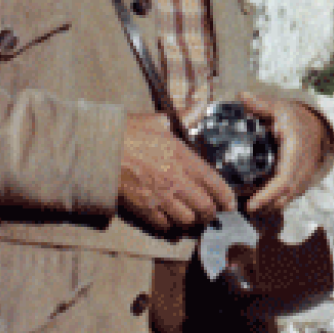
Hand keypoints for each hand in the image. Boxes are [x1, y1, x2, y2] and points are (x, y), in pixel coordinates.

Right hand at [117, 112, 235, 233]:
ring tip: (193, 218)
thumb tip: (199, 106)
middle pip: (204, 206)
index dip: (225, 195)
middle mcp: (175, 180)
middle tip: (212, 212)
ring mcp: (160, 197)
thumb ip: (184, 117)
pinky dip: (171, 226)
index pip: (213, 181)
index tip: (231, 203)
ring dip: (192, 221)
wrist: (102, 150)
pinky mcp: (144, 209)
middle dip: (211, 212)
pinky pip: (165, 226)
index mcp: (182, 157)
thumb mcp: (158, 121)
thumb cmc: (129, 132)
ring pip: (187, 220)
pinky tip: (171, 221)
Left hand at [239, 93, 330, 217]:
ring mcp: (303, 178)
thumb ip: (260, 104)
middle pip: (284, 196)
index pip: (283, 180)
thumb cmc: (294, 117)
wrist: (315, 126)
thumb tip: (242, 96)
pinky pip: (289, 197)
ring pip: (286, 200)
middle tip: (240, 209)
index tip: (251, 204)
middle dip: (263, 207)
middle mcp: (301, 169)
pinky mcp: (301, 182)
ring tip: (246, 207)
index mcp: (295, 151)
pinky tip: (259, 204)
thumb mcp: (279, 108)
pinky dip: (274, 203)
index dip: (267, 195)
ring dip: (268, 207)